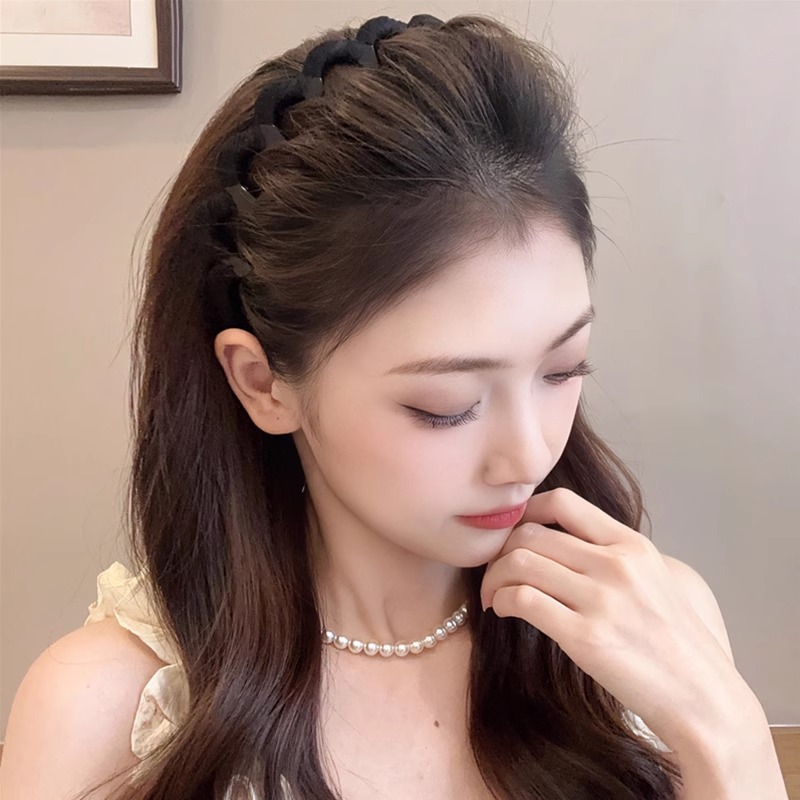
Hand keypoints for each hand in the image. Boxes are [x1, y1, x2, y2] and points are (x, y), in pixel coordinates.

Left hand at [480, 488, 752, 749]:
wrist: (702, 697)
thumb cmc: (674, 641)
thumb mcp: (654, 578)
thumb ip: (612, 554)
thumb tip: (561, 540)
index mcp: (631, 545)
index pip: (563, 502)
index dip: (526, 511)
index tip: (512, 532)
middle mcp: (615, 564)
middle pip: (531, 533)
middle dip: (500, 551)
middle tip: (495, 572)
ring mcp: (601, 600)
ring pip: (519, 562)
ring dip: (494, 577)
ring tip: (495, 595)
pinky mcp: (585, 636)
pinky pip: (522, 599)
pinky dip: (502, 600)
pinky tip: (503, 610)